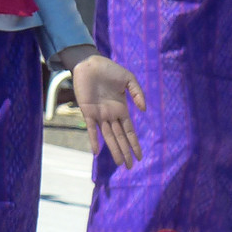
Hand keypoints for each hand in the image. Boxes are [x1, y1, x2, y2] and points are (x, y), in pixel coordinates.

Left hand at [69, 50, 145, 168]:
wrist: (90, 63)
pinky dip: (94, 139)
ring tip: (120, 163)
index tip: (140, 157)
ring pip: (109, 136)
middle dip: (125, 152)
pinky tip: (97, 151)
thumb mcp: (129, 80)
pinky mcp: (87, 111)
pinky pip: (91, 128)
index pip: (129, 131)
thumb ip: (138, 93)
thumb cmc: (109, 70)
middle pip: (120, 137)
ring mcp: (99, 114)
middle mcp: (111, 115)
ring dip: (114, 150)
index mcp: (121, 109)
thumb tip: (144, 110)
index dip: (134, 144)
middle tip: (130, 167)